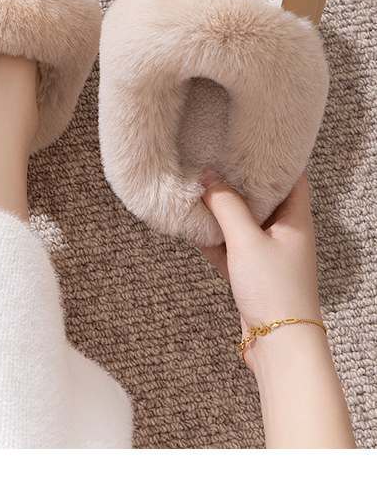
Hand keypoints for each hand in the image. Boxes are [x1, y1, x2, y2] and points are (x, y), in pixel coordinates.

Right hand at [197, 170, 321, 329]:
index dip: (272, 157)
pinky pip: (229, 246)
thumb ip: (226, 206)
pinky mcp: (251, 273)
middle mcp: (284, 233)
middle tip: (214, 159)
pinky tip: (192, 227)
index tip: (247, 141)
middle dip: (237, 180)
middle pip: (261, 197)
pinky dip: (212, 237)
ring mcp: (267, 253)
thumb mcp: (247, 241)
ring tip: (196, 189)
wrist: (279, 345)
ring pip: (241, 222)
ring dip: (220, 210)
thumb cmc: (276, 293)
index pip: (290, 176)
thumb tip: (208, 177)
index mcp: (296, 219)